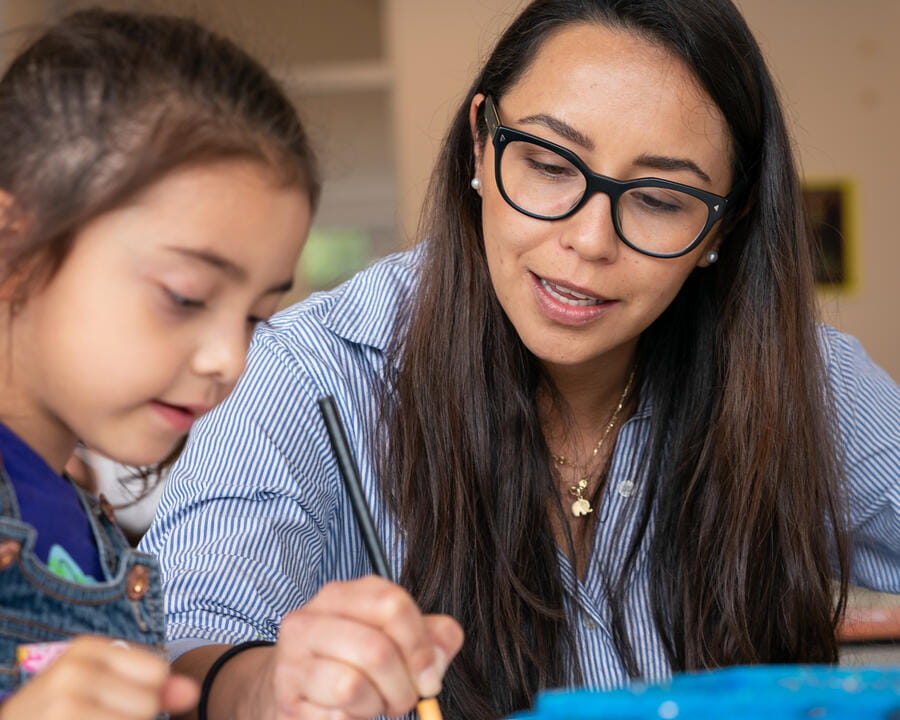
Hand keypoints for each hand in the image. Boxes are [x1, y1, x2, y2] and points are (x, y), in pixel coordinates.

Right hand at [0, 635, 198, 719]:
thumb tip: (192, 692)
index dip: (146, 693)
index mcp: (84, 650)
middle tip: (92, 716)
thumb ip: (154, 685)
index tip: (110, 697)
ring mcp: (61, 709)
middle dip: (131, 717)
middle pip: (147, 704)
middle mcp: (70, 675)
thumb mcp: (104, 684)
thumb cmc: (63, 709)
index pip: (157, 672)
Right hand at [265, 576, 462, 718]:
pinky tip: (345, 711)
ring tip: (374, 703)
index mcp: (342, 594)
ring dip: (376, 705)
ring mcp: (291, 659)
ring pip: (353, 686)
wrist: (293, 688)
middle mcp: (310, 619)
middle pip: (377, 650)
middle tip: (404, 698)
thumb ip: (432, 638)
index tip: (428, 674)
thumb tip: (435, 661)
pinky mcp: (285, 699)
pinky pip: (335, 716)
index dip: (420, 646)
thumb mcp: (396, 638)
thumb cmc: (353, 660)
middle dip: (403, 686)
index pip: (393, 605)